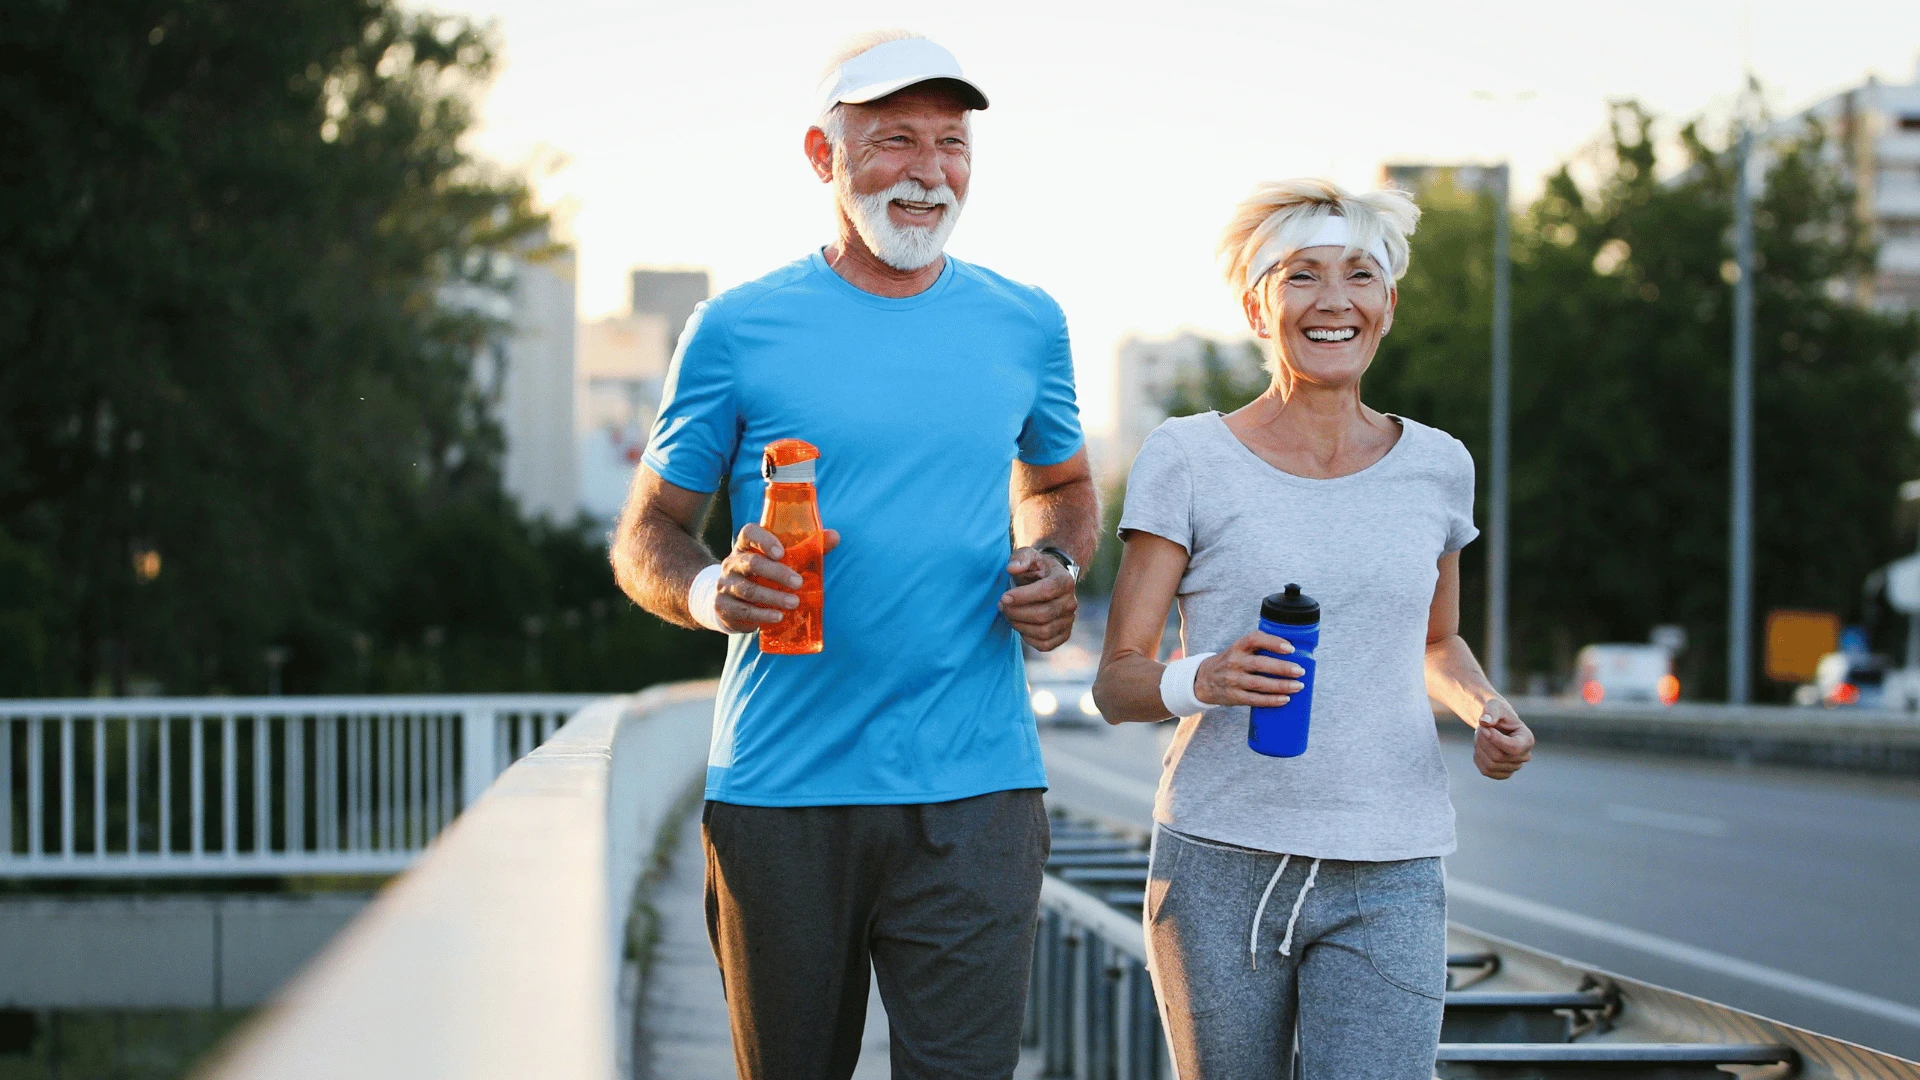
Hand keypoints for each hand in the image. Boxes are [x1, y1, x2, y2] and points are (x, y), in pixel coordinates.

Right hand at [712, 524, 839, 633]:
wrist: (730, 603)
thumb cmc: (762, 576)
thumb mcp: (780, 562)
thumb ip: (807, 548)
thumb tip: (835, 536)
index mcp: (745, 547)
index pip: (749, 533)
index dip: (764, 540)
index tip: (781, 552)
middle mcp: (732, 563)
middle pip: (751, 563)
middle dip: (776, 573)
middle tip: (798, 582)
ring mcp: (725, 585)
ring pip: (748, 590)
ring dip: (773, 597)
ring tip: (794, 602)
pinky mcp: (723, 606)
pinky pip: (743, 611)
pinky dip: (762, 614)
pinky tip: (778, 616)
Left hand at [1000, 547, 1076, 651]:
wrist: (1048, 581)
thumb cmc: (1035, 568)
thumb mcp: (1028, 555)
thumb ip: (1020, 558)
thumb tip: (1012, 569)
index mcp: (1065, 580)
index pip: (1046, 591)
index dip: (1023, 597)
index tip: (1004, 597)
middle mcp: (1071, 602)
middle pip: (1043, 614)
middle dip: (1017, 612)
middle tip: (1001, 606)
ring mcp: (1069, 620)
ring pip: (1043, 631)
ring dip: (1019, 625)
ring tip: (1008, 615)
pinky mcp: (1064, 634)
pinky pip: (1046, 644)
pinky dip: (1028, 638)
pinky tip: (1020, 625)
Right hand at [1193, 631, 1304, 707]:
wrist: (1203, 680)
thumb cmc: (1230, 663)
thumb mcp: (1239, 651)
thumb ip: (1259, 649)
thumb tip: (1293, 655)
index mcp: (1237, 647)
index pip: (1254, 639)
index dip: (1273, 642)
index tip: (1290, 648)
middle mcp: (1234, 662)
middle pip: (1260, 664)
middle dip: (1282, 668)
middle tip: (1300, 671)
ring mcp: (1233, 680)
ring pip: (1259, 684)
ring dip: (1281, 685)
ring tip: (1298, 686)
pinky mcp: (1233, 696)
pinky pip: (1254, 699)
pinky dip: (1271, 700)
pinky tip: (1284, 699)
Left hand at [1473, 699, 1532, 778]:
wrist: (1493, 723)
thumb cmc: (1496, 712)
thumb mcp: (1494, 706)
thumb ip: (1491, 711)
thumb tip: (1485, 722)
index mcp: (1527, 739)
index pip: (1513, 748)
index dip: (1495, 739)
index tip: (1485, 727)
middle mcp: (1524, 756)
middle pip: (1498, 757)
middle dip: (1484, 742)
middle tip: (1481, 729)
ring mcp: (1514, 767)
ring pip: (1490, 765)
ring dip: (1480, 749)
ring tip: (1482, 737)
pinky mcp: (1502, 773)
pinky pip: (1485, 771)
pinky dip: (1479, 758)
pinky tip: (1481, 747)